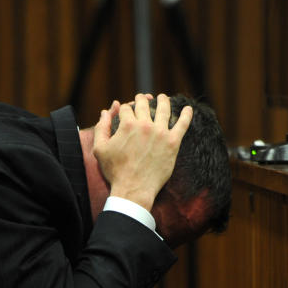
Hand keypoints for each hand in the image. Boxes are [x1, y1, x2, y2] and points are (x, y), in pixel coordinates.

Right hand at [92, 93, 192, 210]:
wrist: (133, 189)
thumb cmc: (115, 171)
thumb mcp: (100, 149)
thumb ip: (101, 128)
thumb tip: (106, 111)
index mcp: (127, 124)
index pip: (126, 108)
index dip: (124, 108)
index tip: (126, 110)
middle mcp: (144, 125)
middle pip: (144, 105)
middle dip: (142, 99)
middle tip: (144, 98)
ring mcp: (160, 133)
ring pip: (163, 109)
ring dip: (163, 100)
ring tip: (162, 98)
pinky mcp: (172, 143)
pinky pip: (182, 125)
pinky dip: (186, 115)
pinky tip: (188, 109)